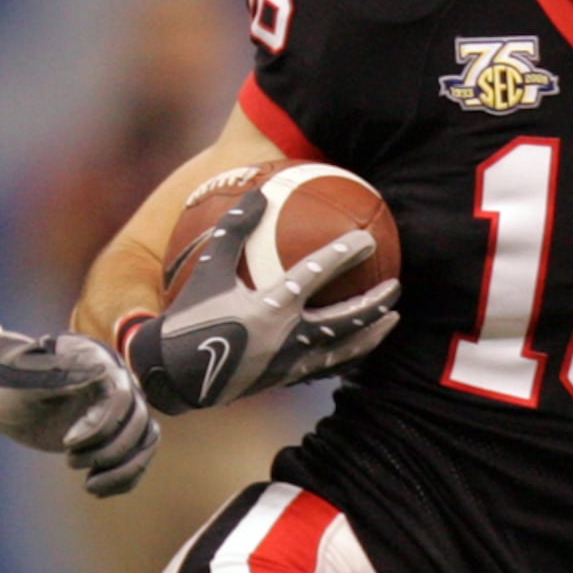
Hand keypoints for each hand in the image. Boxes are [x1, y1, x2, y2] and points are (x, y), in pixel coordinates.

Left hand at [0, 331, 160, 496]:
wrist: (0, 394)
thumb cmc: (6, 382)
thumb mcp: (23, 380)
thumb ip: (56, 375)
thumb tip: (98, 373)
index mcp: (96, 360)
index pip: (121, 397)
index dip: (100, 426)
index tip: (66, 444)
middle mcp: (115, 380)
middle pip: (138, 421)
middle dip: (108, 451)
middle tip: (68, 461)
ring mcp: (118, 406)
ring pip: (145, 440)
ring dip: (124, 470)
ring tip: (89, 487)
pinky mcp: (115, 429)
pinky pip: (139, 455)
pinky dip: (124, 478)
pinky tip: (96, 488)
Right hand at [123, 192, 398, 411]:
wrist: (174, 375)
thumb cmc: (188, 317)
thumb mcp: (208, 270)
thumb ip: (233, 230)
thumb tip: (257, 193)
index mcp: (269, 308)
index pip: (316, 275)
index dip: (344, 254)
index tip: (367, 239)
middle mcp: (286, 337)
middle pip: (345, 320)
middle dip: (375, 303)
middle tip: (397, 285)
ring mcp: (289, 363)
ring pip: (344, 349)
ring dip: (372, 333)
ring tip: (394, 319)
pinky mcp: (285, 379)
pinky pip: (327, 366)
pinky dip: (349, 355)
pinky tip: (361, 346)